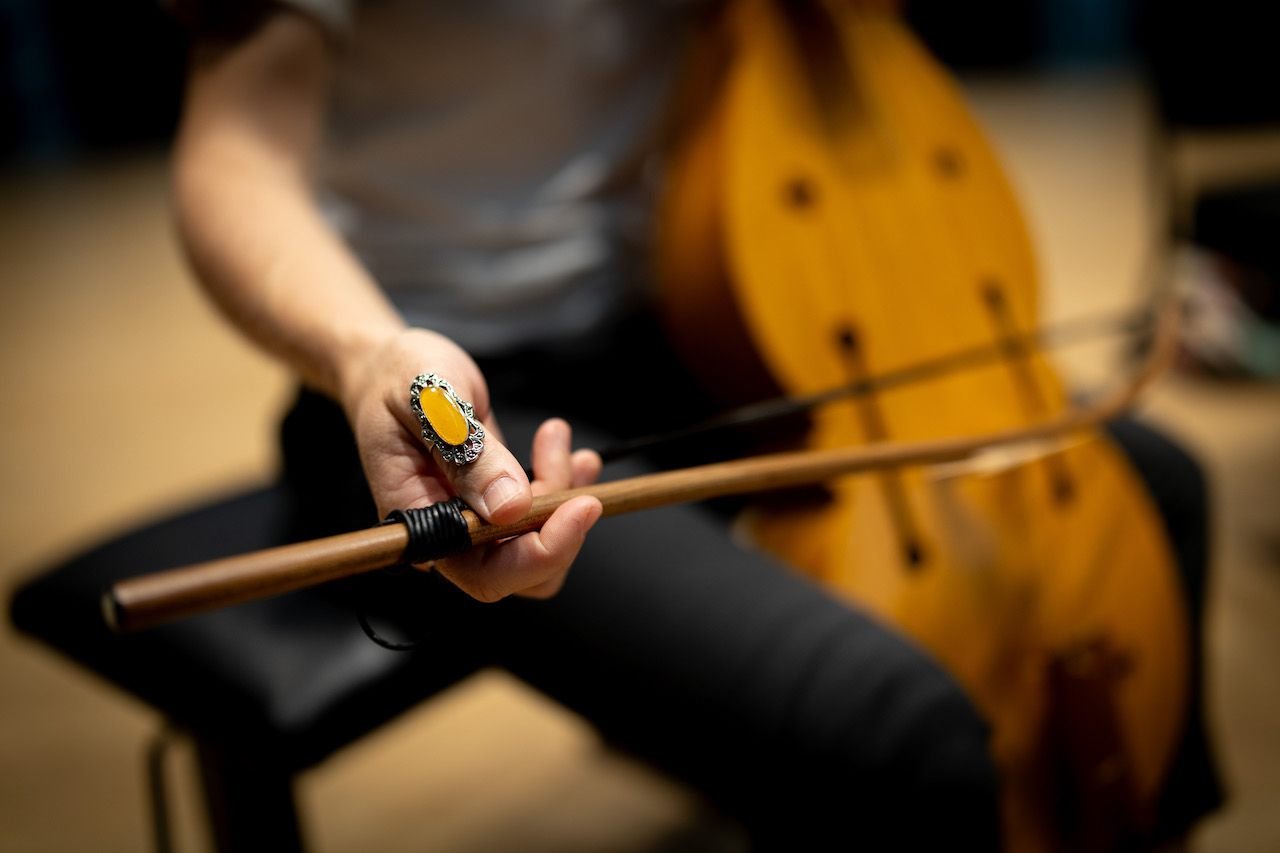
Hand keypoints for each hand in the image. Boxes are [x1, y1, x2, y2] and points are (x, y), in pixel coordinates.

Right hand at [339, 328, 602, 600]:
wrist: (392, 365)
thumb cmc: (400, 377)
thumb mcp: (431, 401)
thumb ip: (466, 453)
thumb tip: (511, 508)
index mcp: (419, 522)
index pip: (484, 573)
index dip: (538, 555)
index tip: (579, 508)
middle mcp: (449, 532)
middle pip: (522, 571)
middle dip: (561, 523)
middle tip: (575, 462)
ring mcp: (474, 519)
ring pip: (540, 542)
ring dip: (564, 494)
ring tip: (554, 437)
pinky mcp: (495, 501)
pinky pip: (540, 515)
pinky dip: (563, 482)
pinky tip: (557, 443)